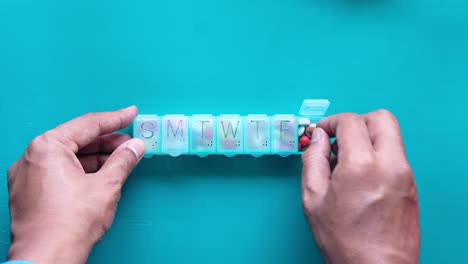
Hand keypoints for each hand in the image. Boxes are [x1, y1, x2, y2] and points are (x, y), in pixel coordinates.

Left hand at [7, 106, 144, 263]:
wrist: (47, 259)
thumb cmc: (69, 224)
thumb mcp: (106, 185)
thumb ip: (123, 160)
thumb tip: (135, 147)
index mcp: (47, 147)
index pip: (87, 124)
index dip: (115, 119)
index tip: (130, 114)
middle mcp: (32, 157)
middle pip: (76, 140)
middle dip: (106, 142)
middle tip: (131, 143)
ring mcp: (27, 176)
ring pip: (67, 157)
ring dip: (95, 158)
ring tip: (120, 160)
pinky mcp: (28, 193)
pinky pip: (58, 172)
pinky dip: (80, 170)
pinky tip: (101, 175)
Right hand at [301, 110, 419, 263]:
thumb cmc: (345, 241)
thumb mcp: (314, 198)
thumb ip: (313, 160)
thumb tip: (318, 139)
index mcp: (361, 165)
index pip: (350, 121)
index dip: (331, 122)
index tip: (322, 132)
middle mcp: (389, 164)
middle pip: (380, 118)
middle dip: (356, 121)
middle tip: (340, 137)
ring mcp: (405, 174)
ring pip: (391, 134)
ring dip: (368, 136)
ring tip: (348, 158)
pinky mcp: (411, 185)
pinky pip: (395, 154)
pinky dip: (378, 152)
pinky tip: (361, 173)